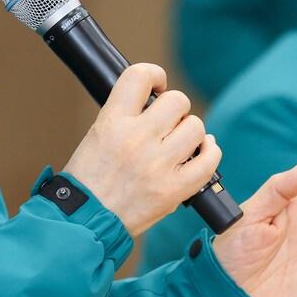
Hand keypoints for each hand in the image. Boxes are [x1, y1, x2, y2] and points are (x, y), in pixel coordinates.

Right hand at [62, 63, 218, 236]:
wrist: (86, 222)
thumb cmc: (88, 181)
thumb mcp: (96, 135)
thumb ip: (125, 116)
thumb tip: (156, 101)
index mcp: (112, 122)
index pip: (140, 76)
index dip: (155, 75)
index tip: (157, 87)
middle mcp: (137, 139)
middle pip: (177, 101)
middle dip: (176, 110)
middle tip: (168, 123)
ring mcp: (158, 165)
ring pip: (196, 127)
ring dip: (191, 132)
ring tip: (180, 143)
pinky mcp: (174, 189)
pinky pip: (209, 160)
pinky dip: (211, 152)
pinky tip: (203, 151)